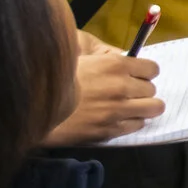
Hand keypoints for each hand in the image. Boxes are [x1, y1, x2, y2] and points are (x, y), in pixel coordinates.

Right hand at [42, 35, 164, 145]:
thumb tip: (126, 59)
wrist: (34, 107)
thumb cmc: (55, 78)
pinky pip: (137, 125)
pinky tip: (118, 118)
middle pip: (152, 90)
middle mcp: (121, 87)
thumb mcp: (81, 57)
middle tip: (128, 93)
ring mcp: (117, 110)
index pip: (152, 69)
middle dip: (142, 90)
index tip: (137, 76)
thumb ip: (106, 58)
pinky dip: (131, 122)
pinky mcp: (110, 130)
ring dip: (143, 107)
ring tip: (130, 107)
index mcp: (115, 65)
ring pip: (152, 108)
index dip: (145, 72)